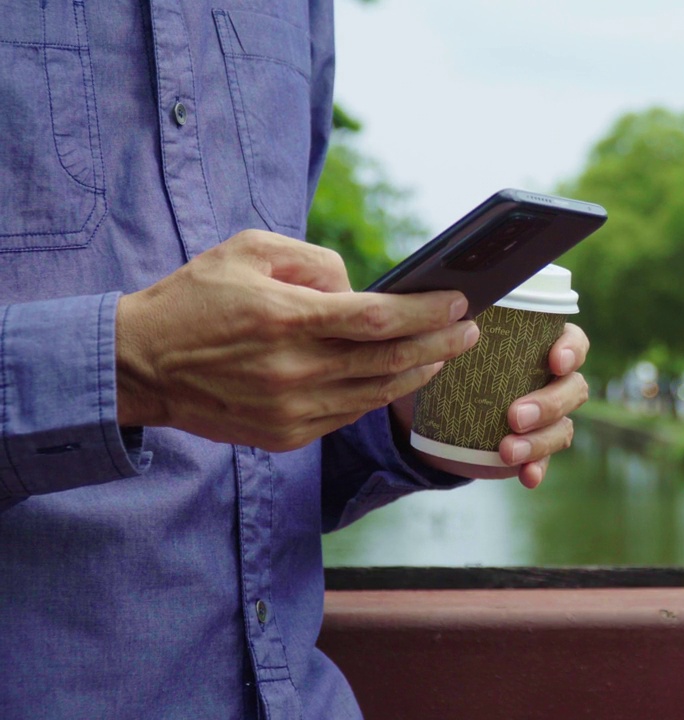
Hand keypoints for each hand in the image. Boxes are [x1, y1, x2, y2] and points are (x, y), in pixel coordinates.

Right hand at [116, 230, 478, 451]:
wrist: (140, 365)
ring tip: (446, 353)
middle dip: (441, 344)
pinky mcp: (286, 435)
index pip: (377, 318)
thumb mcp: (247, 250)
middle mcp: (292, 369)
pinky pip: (349, 414)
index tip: (459, 302)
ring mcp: (291, 409)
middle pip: (389, 360)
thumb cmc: (196, 297)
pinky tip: (399, 376)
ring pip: (376, 393)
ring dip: (419, 373)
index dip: (426, 312)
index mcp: (284, 317)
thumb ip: (313, 260)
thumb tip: (360, 287)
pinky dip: (380, 394)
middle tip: (472, 329)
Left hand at [390, 322, 589, 487]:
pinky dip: (537, 467)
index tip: (554, 361)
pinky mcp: (532, 448)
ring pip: (563, 427)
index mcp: (538, 346)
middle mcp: (550, 380)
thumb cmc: (445, 364)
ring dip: (540, 441)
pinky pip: (545, 459)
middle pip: (574, 389)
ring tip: (507, 450)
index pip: (573, 342)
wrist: (427, 412)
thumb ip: (452, 327)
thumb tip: (441, 311)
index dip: (571, 350)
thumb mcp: (447, 344)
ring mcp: (546, 417)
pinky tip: (526, 476)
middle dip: (550, 404)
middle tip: (515, 416)